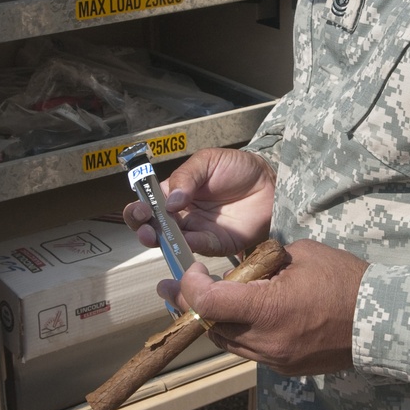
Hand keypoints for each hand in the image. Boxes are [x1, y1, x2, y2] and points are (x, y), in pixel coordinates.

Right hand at [123, 147, 276, 257]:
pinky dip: (190, 245)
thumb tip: (170, 202)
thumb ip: (186, 177)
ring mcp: (198, 230)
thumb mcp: (207, 162)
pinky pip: (199, 247)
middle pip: (154, 227)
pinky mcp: (216, 243)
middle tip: (145, 226)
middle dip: (143, 228)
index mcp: (175, 193)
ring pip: (172, 241)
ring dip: (161, 241)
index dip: (140, 208)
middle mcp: (182, 215)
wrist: (270, 181)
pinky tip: (186, 239)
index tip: (142, 208)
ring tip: (155, 235)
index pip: (149, 203)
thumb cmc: (238, 167)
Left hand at [160, 240, 367, 375]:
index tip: (192, 272)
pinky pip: (251, 351)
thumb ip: (265, 263)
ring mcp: (276, 359)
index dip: (191, 287)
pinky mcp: (286, 368)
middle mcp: (266, 340)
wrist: (383, 320)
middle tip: (178, 287)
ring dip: (215, 321)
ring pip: (228, 343)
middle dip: (192, 306)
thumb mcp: (301, 255)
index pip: (209, 303)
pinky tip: (246, 315)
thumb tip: (244, 271)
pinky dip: (241, 333)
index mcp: (268, 309)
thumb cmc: (345, 280)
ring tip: (210, 300)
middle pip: (210, 327)